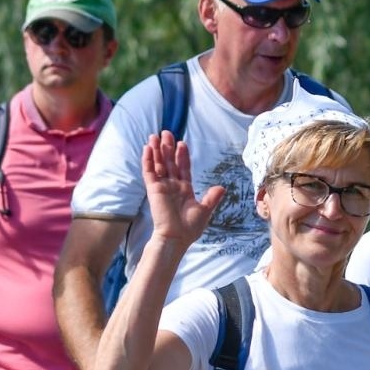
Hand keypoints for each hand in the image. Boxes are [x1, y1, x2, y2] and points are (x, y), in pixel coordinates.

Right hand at [143, 132, 223, 248]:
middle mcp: (172, 186)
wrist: (176, 237)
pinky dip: (148, 160)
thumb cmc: (189, 228)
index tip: (182, 143)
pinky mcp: (153, 189)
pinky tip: (148, 148)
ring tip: (155, 135)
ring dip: (156, 150)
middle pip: (169, 162)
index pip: (183, 168)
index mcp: (184, 190)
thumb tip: (222, 187)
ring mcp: (161, 187)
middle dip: (168, 148)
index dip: (182, 156)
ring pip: (158, 164)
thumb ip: (212, 198)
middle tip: (166, 132)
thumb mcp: (205, 210)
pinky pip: (149, 172)